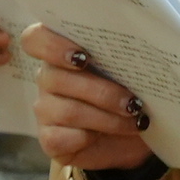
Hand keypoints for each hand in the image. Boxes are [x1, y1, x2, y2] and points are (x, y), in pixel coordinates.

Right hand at [23, 27, 155, 168]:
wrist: (132, 138)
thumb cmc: (129, 96)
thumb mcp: (131, 74)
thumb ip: (124, 57)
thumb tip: (144, 50)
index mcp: (61, 53)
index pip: (35, 39)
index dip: (51, 45)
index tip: (84, 56)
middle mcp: (48, 78)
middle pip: (57, 78)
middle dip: (102, 92)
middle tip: (133, 102)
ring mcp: (45, 110)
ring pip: (67, 111)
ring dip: (106, 118)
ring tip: (133, 120)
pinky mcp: (49, 139)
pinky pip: (62, 137)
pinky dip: (89, 138)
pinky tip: (106, 137)